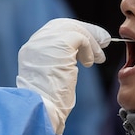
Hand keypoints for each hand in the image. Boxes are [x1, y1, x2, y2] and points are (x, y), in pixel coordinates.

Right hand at [16, 18, 110, 134]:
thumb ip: (58, 63)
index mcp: (30, 50)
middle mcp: (35, 43)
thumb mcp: (50, 78)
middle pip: (64, 25)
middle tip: (103, 41)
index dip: (74, 34)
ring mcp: (45, 42)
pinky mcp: (59, 45)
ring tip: (100, 57)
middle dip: (86, 31)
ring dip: (92, 41)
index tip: (91, 43)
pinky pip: (80, 38)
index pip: (54, 31)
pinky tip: (91, 63)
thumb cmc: (48, 104)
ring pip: (74, 29)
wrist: (42, 109)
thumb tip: (80, 54)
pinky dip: (90, 49)